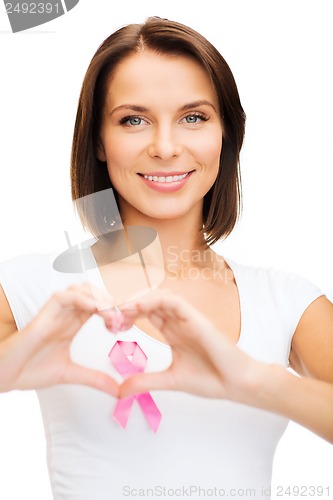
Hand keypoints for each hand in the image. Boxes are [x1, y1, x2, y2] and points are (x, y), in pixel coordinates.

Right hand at [0, 283, 119, 394]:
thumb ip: (95, 379)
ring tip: (109, 313)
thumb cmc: (31, 370)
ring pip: (80, 289)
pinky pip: (64, 296)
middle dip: (109, 301)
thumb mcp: (72, 374)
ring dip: (98, 297)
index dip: (114, 311)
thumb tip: (118, 390)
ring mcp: (55, 313)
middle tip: (119, 318)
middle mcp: (65, 315)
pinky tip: (94, 309)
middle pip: (93, 292)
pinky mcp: (44, 314)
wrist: (6, 376)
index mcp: (72, 324)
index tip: (123, 326)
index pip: (98, 305)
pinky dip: (81, 298)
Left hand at [114, 290, 266, 402]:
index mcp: (173, 331)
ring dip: (137, 300)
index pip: (145, 313)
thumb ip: (145, 382)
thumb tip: (120, 390)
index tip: (109, 324)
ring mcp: (188, 317)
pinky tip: (137, 307)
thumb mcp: (170, 381)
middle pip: (148, 301)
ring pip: (158, 296)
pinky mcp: (197, 318)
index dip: (126, 314)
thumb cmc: (212, 379)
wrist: (238, 385)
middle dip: (127, 304)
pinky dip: (154, 300)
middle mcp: (179, 320)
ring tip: (118, 310)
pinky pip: (173, 301)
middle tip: (107, 313)